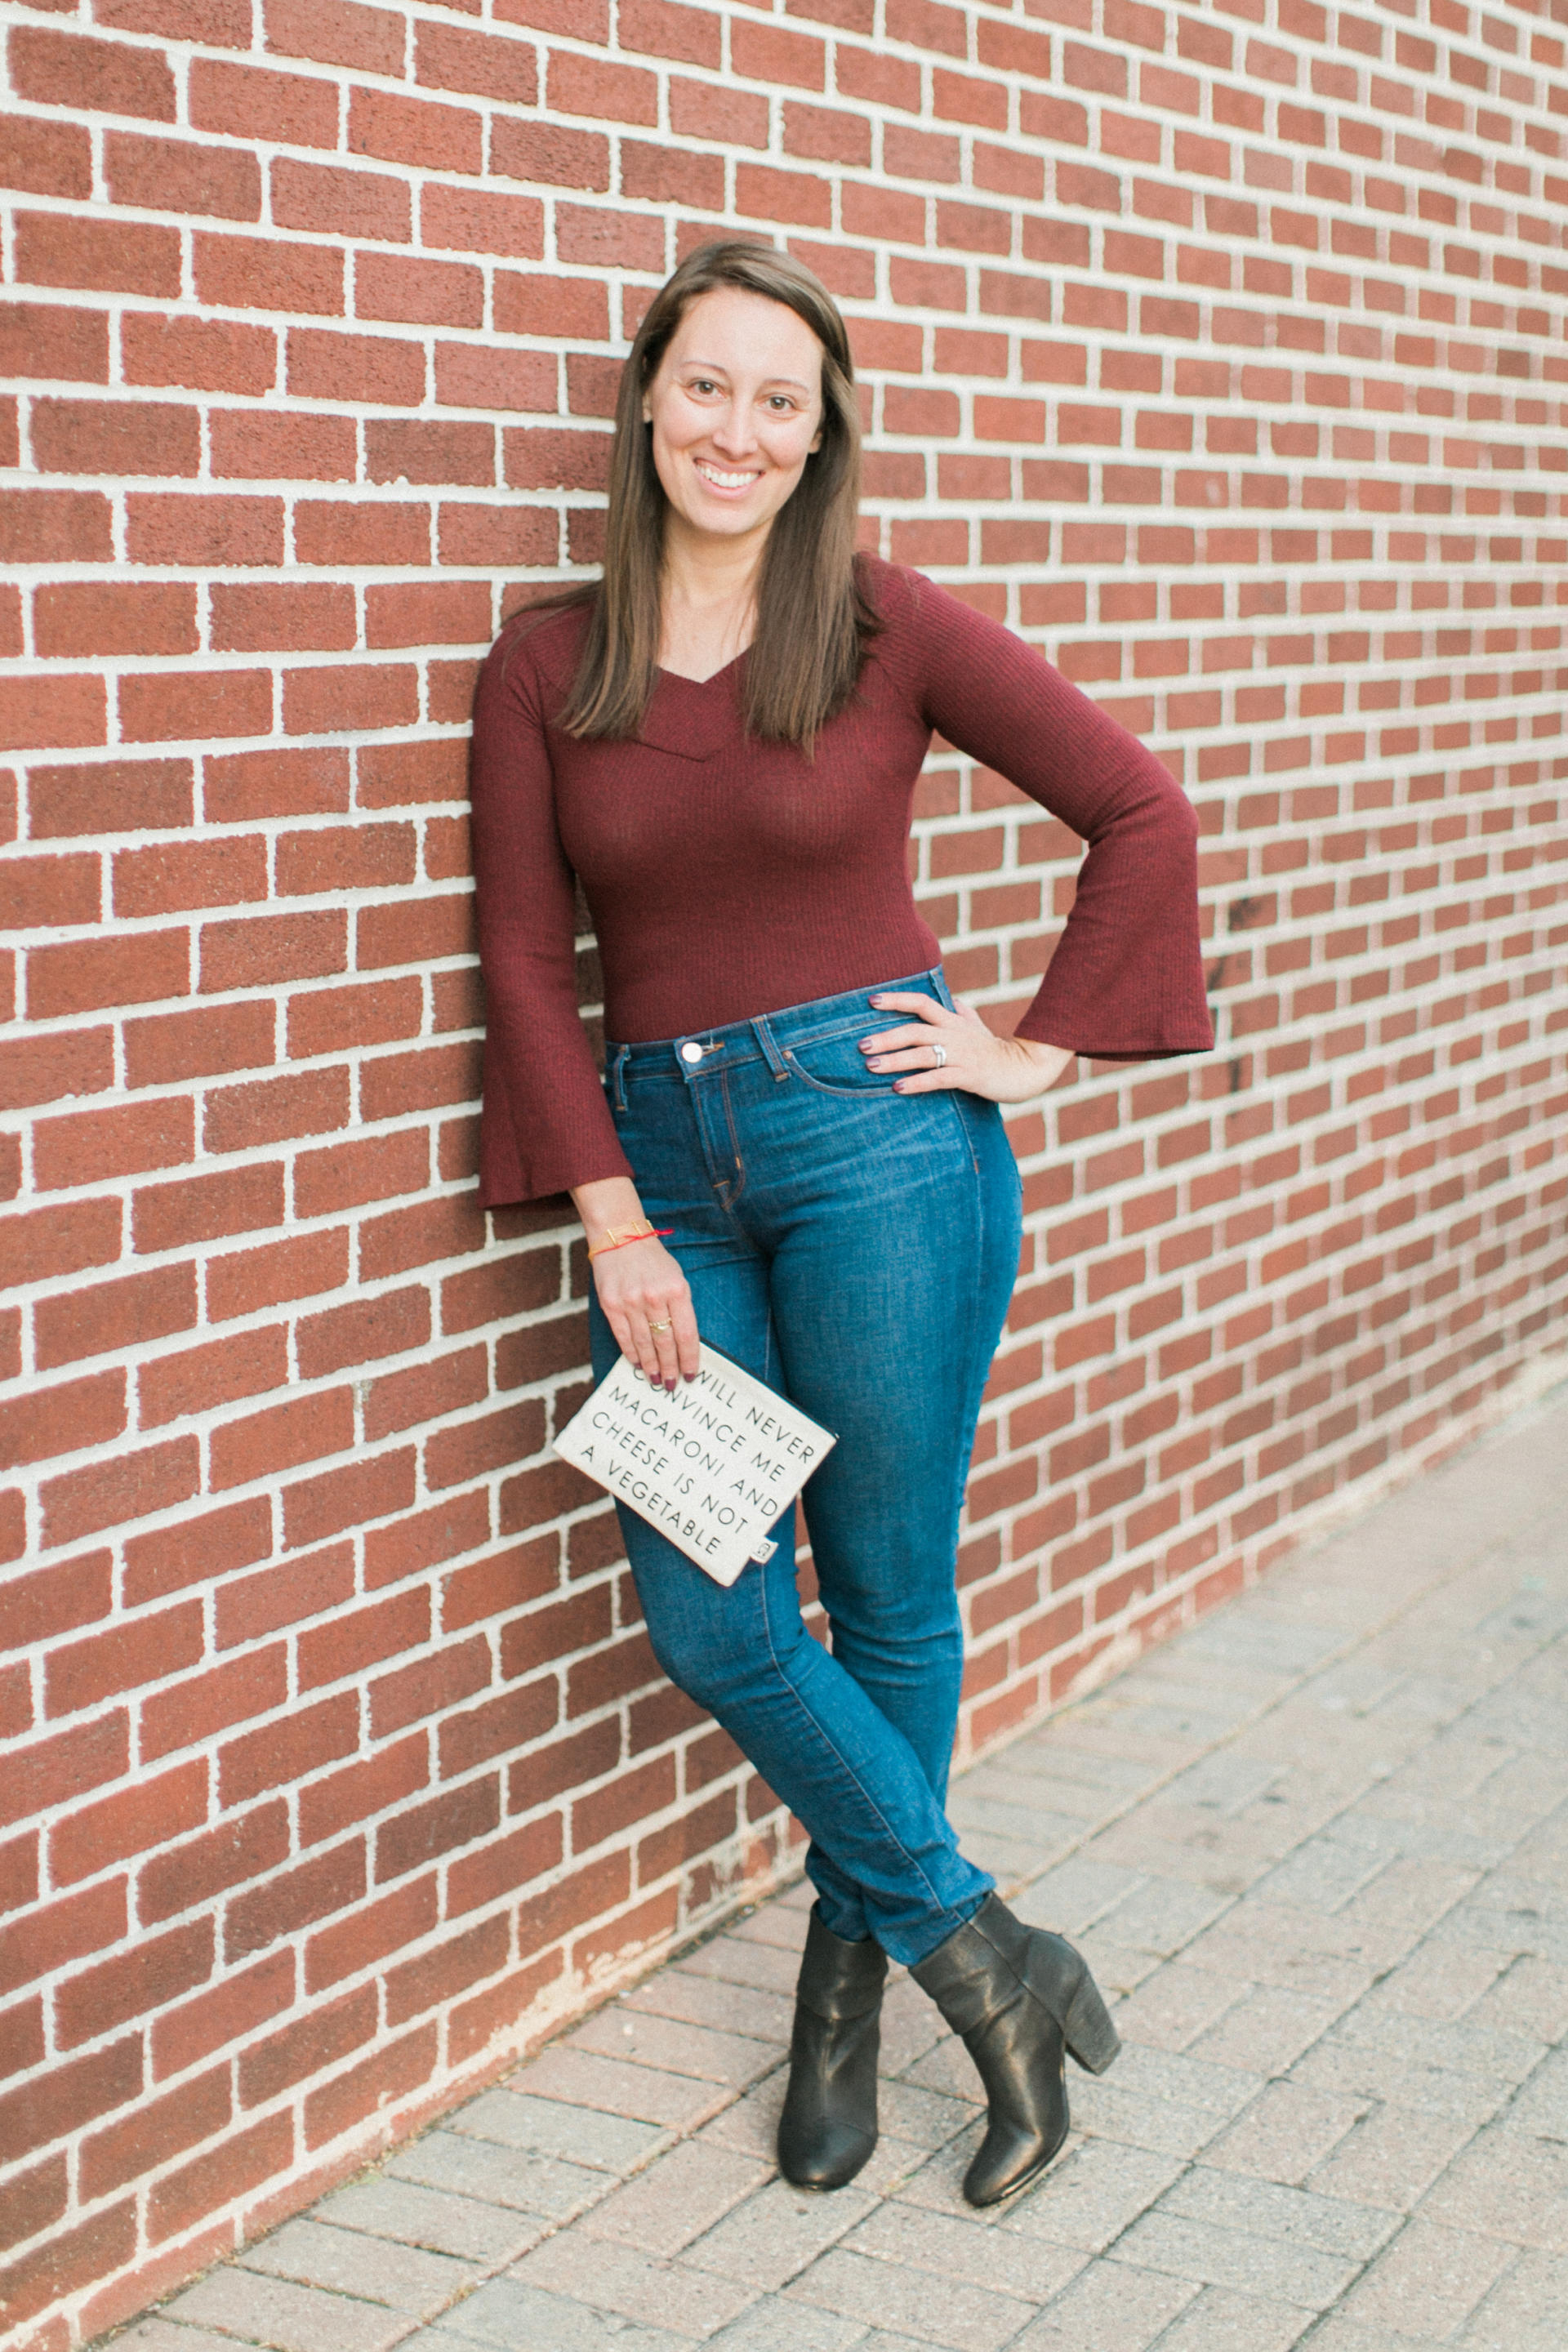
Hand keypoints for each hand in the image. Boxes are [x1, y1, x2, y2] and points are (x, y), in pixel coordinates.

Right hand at [589, 1234, 698, 1391]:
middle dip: (670, 1367)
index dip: (689, 1358)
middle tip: (672, 1384)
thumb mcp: (676, 1277)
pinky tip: (638, 1364)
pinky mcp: (611, 1304)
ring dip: (652, 1366)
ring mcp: (630, 1301)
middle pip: (665, 1342)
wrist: (620, 1237)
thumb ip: (680, 1307)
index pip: (686, 1334)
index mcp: (677, 1290)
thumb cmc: (653, 1261)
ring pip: (644, 1343)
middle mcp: (654, 1297)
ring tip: (657, 1379)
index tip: (691, 1375)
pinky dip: (632, 1353)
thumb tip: (682, 1344)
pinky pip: (623, 1336)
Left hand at [858, 992, 1072, 1103]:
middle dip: (886, 1037)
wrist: (1025, 1069)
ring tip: (871, 1067)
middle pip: (914, 1030)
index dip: (897, 1000)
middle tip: (861, 1046)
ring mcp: (961, 1055)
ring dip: (895, 1060)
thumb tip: (952, 998)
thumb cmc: (996, 1051)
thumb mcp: (978, 1028)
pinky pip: (938, 1078)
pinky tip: (898, 1088)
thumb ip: (963, 1013)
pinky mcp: (968, 1076)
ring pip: (922, 1054)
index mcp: (953, 1021)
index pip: (921, 1003)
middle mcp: (954, 1035)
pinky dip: (917, 1083)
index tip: (871, 1001)